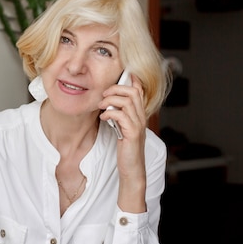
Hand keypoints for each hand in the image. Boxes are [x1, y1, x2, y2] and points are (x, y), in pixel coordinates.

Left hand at [99, 74, 147, 212]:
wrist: (132, 168)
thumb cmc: (126, 149)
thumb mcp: (123, 129)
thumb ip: (119, 116)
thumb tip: (108, 103)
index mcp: (139, 115)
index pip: (139, 91)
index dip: (131, 80)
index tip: (122, 75)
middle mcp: (141, 117)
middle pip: (133, 92)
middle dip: (116, 88)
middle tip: (104, 94)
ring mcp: (138, 125)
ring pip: (127, 101)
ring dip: (111, 100)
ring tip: (101, 106)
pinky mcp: (132, 133)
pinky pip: (121, 115)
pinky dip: (109, 113)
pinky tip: (103, 117)